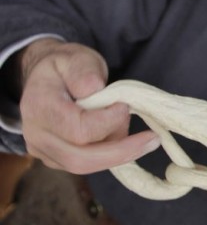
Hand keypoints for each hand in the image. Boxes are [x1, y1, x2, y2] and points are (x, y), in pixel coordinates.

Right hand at [18, 39, 158, 173]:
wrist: (46, 78)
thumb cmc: (65, 67)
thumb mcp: (76, 58)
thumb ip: (84, 71)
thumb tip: (94, 89)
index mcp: (39, 107)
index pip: (78, 130)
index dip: (109, 122)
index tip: (124, 106)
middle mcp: (36, 135)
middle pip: (80, 159)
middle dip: (121, 152)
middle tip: (152, 140)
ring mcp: (43, 150)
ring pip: (84, 167)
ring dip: (118, 153)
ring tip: (139, 135)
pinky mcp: (56, 158)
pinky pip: (86, 165)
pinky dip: (110, 155)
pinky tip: (125, 140)